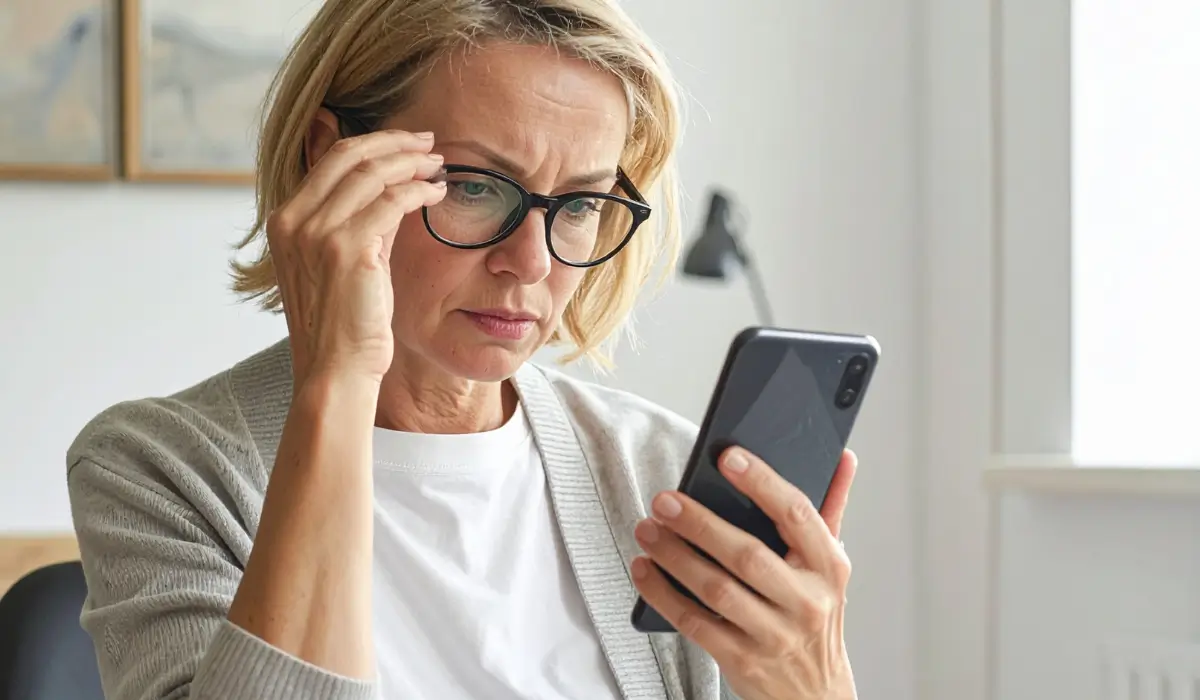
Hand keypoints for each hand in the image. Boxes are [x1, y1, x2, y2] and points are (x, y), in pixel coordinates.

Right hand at [266, 129, 446, 383]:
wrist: (334, 371)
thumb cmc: (343, 326)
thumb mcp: (341, 265)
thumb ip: (359, 225)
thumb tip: (393, 190)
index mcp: (285, 221)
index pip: (330, 160)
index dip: (373, 144)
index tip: (406, 143)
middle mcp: (294, 221)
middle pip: (348, 155)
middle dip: (393, 142)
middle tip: (428, 142)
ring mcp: (316, 233)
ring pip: (371, 173)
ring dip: (411, 163)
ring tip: (439, 165)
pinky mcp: (347, 249)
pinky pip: (391, 202)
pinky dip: (418, 191)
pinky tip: (437, 194)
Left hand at [631, 447, 858, 699]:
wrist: (816, 696)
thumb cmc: (816, 617)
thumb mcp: (830, 567)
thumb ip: (830, 510)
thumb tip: (841, 457)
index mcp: (829, 567)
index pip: (797, 514)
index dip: (762, 482)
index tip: (728, 457)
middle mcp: (807, 602)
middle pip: (747, 555)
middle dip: (700, 524)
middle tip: (665, 500)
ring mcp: (775, 635)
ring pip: (717, 590)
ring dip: (675, 556)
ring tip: (648, 530)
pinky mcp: (743, 662)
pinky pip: (695, 624)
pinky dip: (664, 595)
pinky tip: (644, 571)